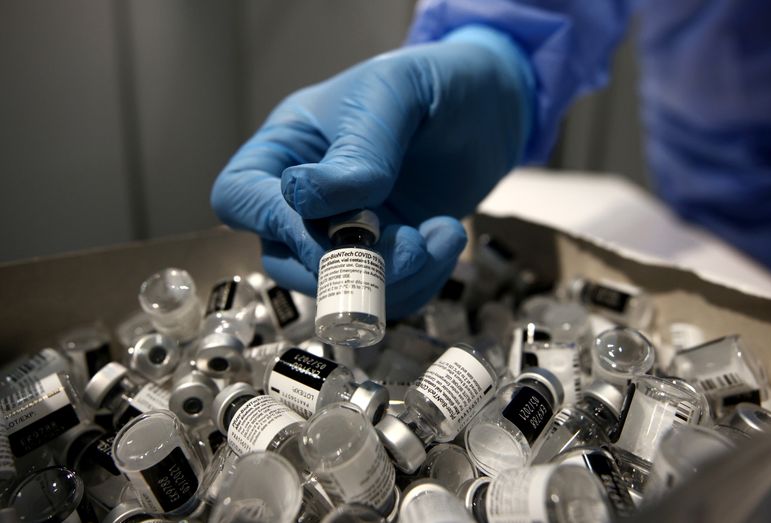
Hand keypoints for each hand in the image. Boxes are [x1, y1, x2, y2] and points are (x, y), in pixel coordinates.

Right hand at [211, 26, 531, 317]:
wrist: (494, 104)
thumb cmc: (434, 82)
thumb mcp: (392, 95)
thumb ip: (356, 148)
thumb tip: (305, 198)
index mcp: (289, 147)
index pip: (240, 197)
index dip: (272, 223)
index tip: (331, 227)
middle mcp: (309, 197)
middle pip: (285, 258)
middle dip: (345, 265)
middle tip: (404, 245)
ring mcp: (349, 230)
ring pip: (339, 285)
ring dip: (394, 279)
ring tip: (441, 235)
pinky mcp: (390, 253)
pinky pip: (387, 292)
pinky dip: (421, 281)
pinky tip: (448, 237)